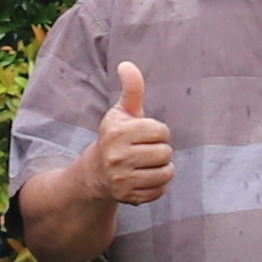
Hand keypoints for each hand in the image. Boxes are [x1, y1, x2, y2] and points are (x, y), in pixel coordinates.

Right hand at [93, 60, 173, 209]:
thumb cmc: (116, 136)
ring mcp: (122, 180)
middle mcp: (117, 157)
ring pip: (166, 173)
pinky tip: (144, 178)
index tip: (145, 134)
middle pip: (165, 152)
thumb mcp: (121, 112)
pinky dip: (158, 185)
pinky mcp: (129, 198)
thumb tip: (126, 64)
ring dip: (162, 168)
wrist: (96, 173)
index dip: (158, 131)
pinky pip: (160, 191)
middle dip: (160, 150)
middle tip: (146, 150)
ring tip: (148, 164)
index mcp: (116, 133)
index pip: (161, 130)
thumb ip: (131, 89)